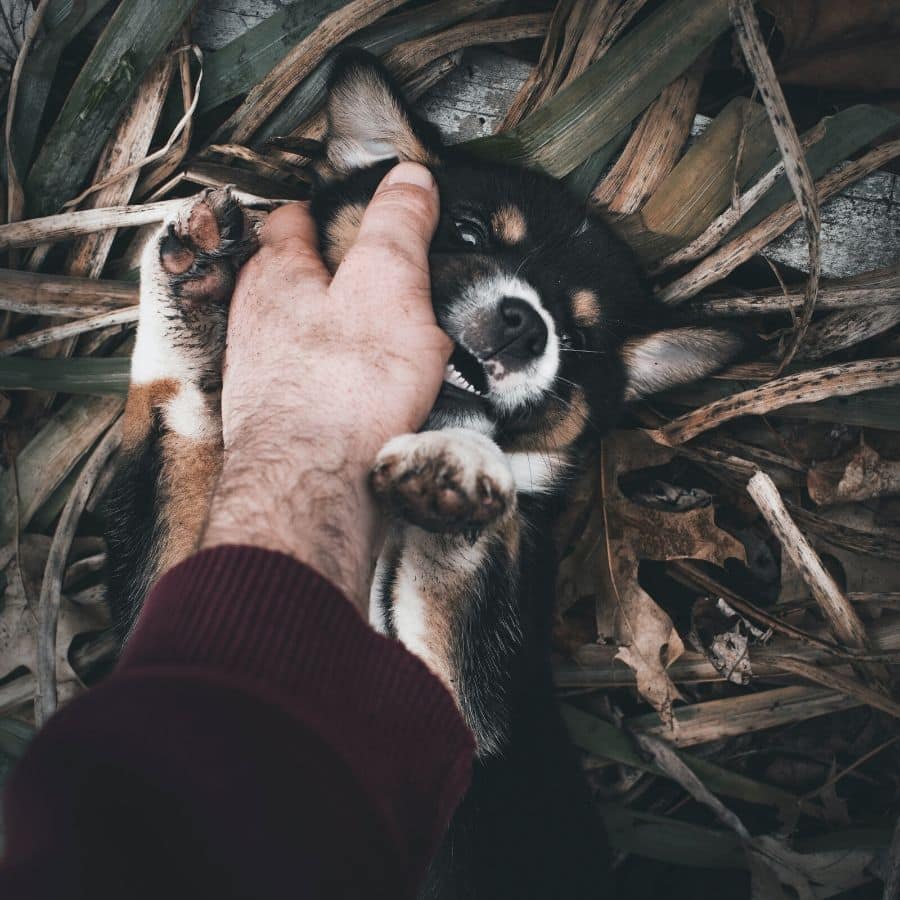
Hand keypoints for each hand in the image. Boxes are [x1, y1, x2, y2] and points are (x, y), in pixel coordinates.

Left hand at [202, 163, 450, 611]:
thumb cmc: (343, 388)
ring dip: (337, 333)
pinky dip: (341, 382)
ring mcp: (266, 376)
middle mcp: (259, 323)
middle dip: (331, 276)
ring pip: (303, 336)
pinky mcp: (284, 422)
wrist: (315, 486)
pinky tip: (370, 397)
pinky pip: (316, 385)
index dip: (323, 210)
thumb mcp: (388, 284)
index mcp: (278, 276)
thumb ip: (398, 227)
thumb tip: (411, 180)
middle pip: (293, 280)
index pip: (292, 221)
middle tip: (373, 277)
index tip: (349, 209)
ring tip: (381, 340)